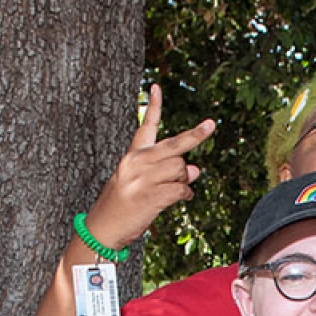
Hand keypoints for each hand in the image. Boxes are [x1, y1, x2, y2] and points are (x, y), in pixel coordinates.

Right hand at [83, 84, 215, 248]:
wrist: (103, 228)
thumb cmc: (124, 206)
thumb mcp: (143, 184)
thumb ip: (167, 173)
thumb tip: (195, 169)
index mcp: (132, 156)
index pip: (144, 127)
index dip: (153, 107)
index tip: (156, 87)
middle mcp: (136, 162)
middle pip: (174, 146)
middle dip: (196, 135)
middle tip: (211, 124)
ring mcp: (142, 178)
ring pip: (180, 169)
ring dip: (183, 181)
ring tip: (170, 192)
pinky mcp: (149, 195)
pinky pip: (181, 190)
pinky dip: (185, 195)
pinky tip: (178, 200)